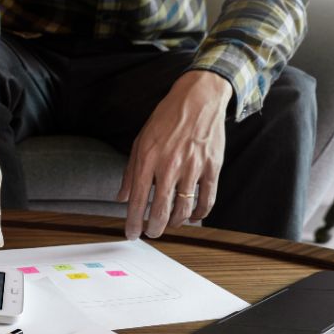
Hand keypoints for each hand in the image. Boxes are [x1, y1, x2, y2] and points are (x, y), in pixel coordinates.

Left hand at [117, 70, 231, 238]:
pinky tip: (193, 217)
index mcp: (148, 160)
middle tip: (151, 234)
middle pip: (160, 211)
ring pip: (183, 210)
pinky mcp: (212, 167)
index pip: (136, 201)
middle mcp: (169, 166)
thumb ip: (130, 172)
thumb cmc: (166, 119)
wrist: (198, 98)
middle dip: (154, 229)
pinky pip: (207, 199)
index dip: (133, 222)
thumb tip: (121, 198)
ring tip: (169, 225)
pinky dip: (200, 214)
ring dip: (175, 224)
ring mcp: (193, 167)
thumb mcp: (140, 142)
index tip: (132, 235)